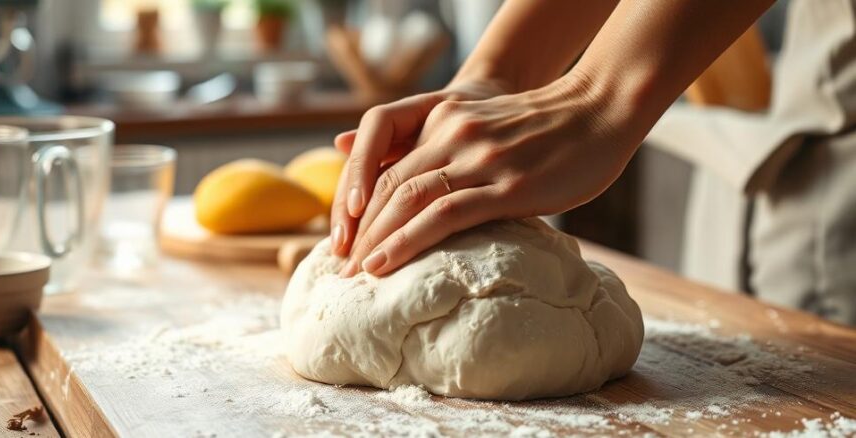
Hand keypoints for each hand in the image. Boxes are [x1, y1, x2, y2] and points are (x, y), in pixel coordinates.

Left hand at [338, 72, 642, 276]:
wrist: (601, 109)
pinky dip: (407, 241)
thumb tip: (419, 185)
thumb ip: (446, 145)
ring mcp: (478, 160)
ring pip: (406, 200)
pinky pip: (444, 216)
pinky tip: (386, 263)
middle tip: (339, 269)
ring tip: (354, 275)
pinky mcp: (506, 186)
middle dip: (357, 230)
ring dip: (374, 241)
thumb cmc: (547, 128)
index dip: (356, 206)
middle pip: (386, 186)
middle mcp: (452, 135)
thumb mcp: (484, 122)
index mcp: (442, 119)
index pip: (382, 167)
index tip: (342, 241)